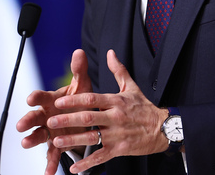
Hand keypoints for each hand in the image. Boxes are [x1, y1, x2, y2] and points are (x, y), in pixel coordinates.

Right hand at [16, 49, 92, 174]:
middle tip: (20, 125)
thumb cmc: (79, 100)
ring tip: (25, 143)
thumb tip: (79, 52)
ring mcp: (50, 131)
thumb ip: (79, 70)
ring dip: (31, 139)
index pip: (41, 97)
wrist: (85, 117)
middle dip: (27, 121)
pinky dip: (49, 164)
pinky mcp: (56, 144)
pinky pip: (51, 155)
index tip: (31, 98)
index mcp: (51, 100)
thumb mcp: (81, 85)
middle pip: (34, 117)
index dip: (35, 97)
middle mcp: (47, 116)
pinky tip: (48, 173)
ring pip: (38, 136)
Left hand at [48, 50, 168, 173]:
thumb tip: (110, 52)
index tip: (58, 102)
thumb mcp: (132, 87)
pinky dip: (87, 163)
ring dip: (73, 140)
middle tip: (51, 121)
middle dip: (68, 120)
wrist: (163, 128)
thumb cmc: (145, 107)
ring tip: (57, 141)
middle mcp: (115, 117)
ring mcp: (117, 134)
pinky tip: (74, 167)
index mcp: (116, 101)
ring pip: (92, 137)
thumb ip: (118, 70)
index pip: (92, 99)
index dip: (74, 100)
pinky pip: (101, 156)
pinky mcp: (120, 150)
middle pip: (88, 118)